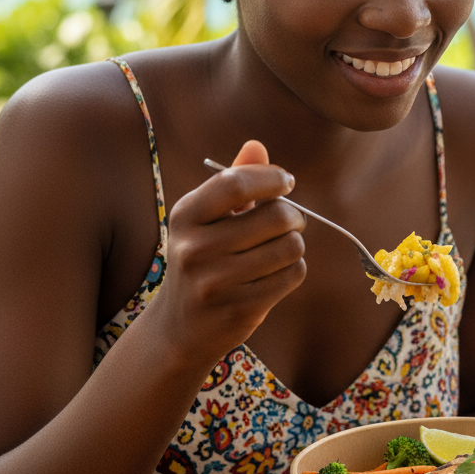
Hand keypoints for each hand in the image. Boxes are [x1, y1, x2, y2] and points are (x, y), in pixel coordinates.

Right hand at [145, 139, 306, 365]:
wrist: (179, 328)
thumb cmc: (202, 259)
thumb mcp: (206, 219)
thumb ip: (233, 181)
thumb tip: (256, 145)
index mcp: (185, 216)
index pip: (236, 183)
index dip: (271, 178)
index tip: (286, 182)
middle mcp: (195, 248)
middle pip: (276, 216)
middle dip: (294, 215)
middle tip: (291, 221)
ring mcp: (215, 282)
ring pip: (291, 247)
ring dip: (295, 245)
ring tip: (280, 249)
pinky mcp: (239, 309)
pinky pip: (292, 275)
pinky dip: (294, 270)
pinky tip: (276, 274)